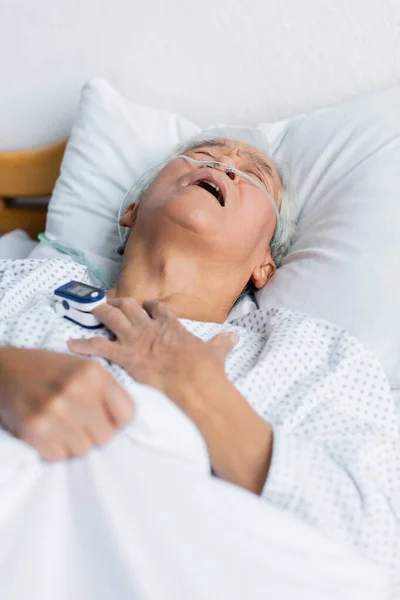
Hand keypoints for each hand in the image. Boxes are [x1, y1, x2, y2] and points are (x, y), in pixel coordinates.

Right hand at [0, 347, 133, 460]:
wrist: (5, 370)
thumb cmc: (49, 369)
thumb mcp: (83, 367)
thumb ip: (107, 390)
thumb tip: (127, 422)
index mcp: (93, 373)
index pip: (127, 414)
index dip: (119, 420)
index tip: (108, 418)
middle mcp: (75, 391)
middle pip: (106, 436)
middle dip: (96, 432)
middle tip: (81, 422)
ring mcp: (53, 412)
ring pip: (84, 449)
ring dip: (75, 442)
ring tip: (63, 425)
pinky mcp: (33, 430)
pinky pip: (59, 456)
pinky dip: (55, 448)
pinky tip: (48, 431)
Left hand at [68, 298, 238, 407]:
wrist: (195, 384)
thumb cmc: (206, 370)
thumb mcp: (216, 353)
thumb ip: (222, 343)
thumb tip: (235, 337)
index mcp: (171, 326)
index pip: (157, 308)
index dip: (149, 306)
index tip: (144, 305)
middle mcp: (151, 328)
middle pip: (130, 307)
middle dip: (119, 303)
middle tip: (110, 303)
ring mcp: (136, 340)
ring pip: (112, 317)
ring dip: (100, 312)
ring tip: (90, 309)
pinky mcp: (125, 356)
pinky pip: (99, 347)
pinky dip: (83, 345)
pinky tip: (70, 344)